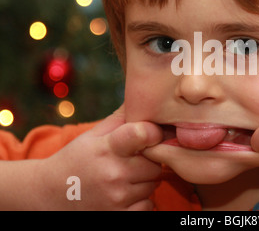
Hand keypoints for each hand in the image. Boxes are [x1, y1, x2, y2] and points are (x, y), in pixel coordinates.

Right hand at [38, 105, 162, 210]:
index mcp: (107, 148)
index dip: (153, 132)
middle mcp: (113, 173)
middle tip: (134, 160)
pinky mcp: (118, 216)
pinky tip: (127, 194)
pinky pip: (149, 205)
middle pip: (156, 162)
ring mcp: (116, 197)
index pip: (143, 134)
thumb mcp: (94, 135)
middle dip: (149, 159)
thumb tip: (146, 96)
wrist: (50, 193)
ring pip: (154, 183)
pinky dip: (142, 200)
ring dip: (146, 180)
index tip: (151, 135)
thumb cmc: (77, 158)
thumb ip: (122, 118)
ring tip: (126, 176)